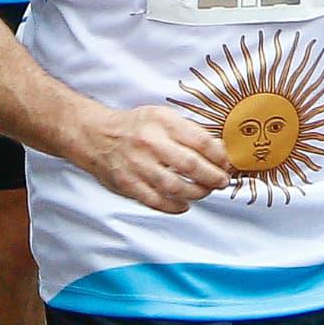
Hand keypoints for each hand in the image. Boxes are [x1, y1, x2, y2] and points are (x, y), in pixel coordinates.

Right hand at [78, 100, 231, 212]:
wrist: (97, 136)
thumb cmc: (135, 127)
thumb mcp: (163, 118)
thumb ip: (190, 133)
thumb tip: (219, 152)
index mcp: (162, 122)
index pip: (200, 141)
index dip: (219, 156)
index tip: (227, 164)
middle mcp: (150, 142)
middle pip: (191, 166)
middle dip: (213, 177)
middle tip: (221, 182)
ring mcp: (138, 165)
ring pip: (176, 187)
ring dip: (197, 193)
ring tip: (204, 192)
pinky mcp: (129, 185)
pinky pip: (157, 201)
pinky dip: (175, 206)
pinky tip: (184, 204)